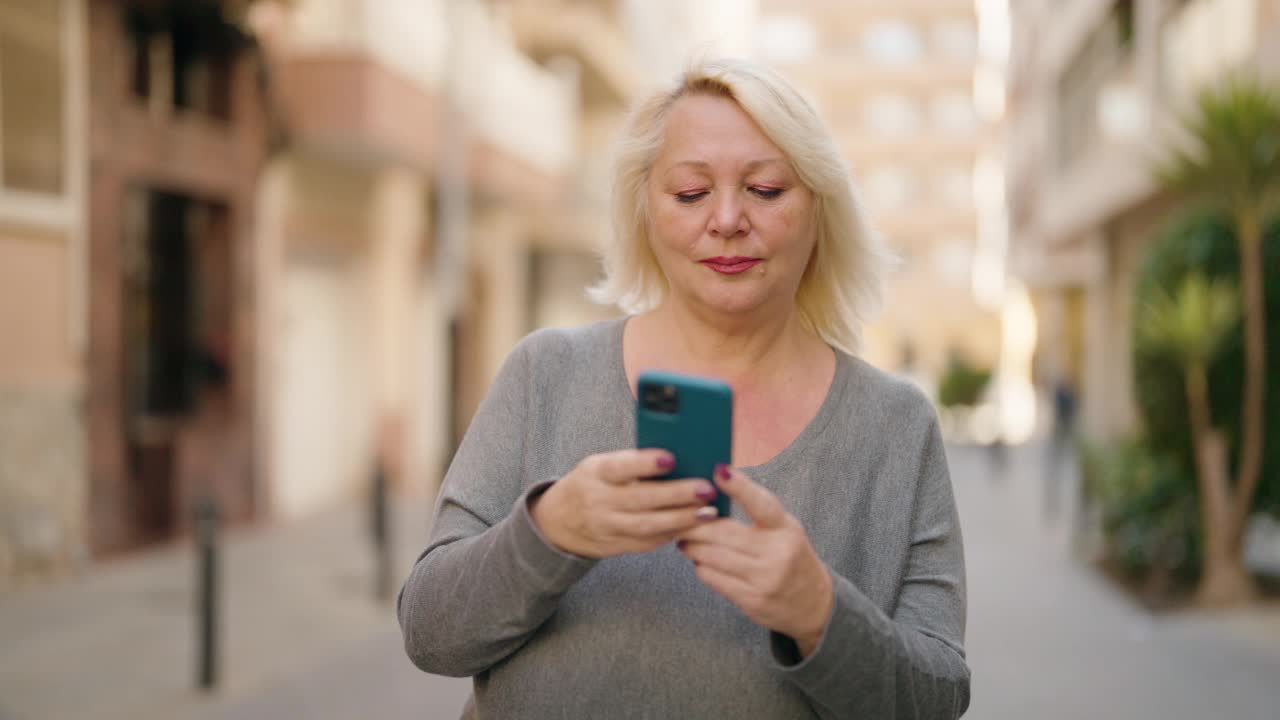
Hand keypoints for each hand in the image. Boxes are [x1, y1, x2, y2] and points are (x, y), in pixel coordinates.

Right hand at [530, 449, 719, 558]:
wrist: (556, 522)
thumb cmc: (590, 484)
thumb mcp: (600, 465)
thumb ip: (632, 463)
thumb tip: (679, 459)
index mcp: (595, 473)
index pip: (621, 466)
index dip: (645, 463)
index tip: (671, 458)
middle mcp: (598, 501)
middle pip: (641, 499)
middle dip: (677, 495)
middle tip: (706, 489)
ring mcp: (606, 527)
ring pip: (647, 526)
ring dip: (681, 520)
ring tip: (708, 512)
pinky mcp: (614, 547)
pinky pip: (647, 543)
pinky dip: (671, 534)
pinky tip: (692, 527)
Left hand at [677, 465, 833, 656]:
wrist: (812, 604)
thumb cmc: (790, 556)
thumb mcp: (784, 529)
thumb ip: (756, 512)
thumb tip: (714, 491)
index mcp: (786, 529)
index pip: (762, 504)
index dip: (740, 487)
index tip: (719, 471)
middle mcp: (777, 553)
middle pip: (724, 533)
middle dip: (696, 524)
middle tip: (679, 516)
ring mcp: (765, 579)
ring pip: (713, 556)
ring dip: (693, 546)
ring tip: (684, 540)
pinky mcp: (752, 600)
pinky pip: (714, 579)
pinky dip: (701, 567)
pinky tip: (699, 561)